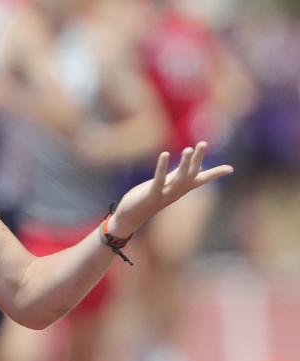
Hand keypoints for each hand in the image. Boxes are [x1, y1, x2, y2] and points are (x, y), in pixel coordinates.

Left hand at [109, 142, 232, 238]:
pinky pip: (159, 180)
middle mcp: (176, 192)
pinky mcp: (151, 195)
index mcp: (181, 189)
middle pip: (191, 175)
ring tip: (187, 149)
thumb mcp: (166, 184)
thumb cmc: (148, 198)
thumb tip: (194, 163)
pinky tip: (165, 154)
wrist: (130, 216)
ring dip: (184, 164)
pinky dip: (162, 168)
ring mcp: (164, 195)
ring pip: (178, 179)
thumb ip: (179, 173)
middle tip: (203, 143)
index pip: (201, 180)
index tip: (230, 169)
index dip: (215, 174)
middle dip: (197, 159)